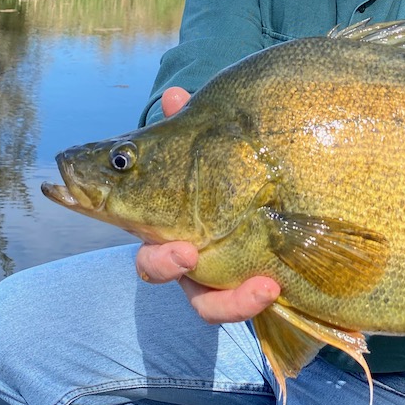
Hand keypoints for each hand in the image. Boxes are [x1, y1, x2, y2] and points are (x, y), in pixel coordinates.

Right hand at [135, 86, 280, 324]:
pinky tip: (276, 286)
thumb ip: (193, 128)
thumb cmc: (229, 180)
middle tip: (188, 253)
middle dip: (166, 264)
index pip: (136, 227)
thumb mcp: (214, 154)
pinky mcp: (244, 295)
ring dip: (231, 301)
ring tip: (265, 287)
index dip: (126, 230)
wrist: (278, 211)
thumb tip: (175, 96)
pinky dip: (252, 302)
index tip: (154, 235)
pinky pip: (241, 308)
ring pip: (206, 306)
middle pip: (158, 270)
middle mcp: (184, 256)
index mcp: (167, 221)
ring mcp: (212, 281)